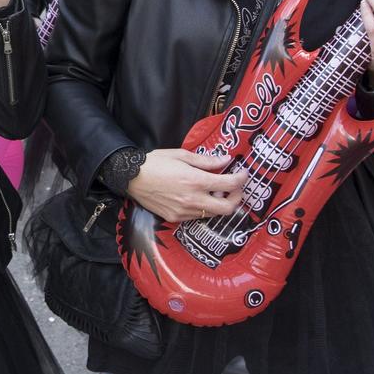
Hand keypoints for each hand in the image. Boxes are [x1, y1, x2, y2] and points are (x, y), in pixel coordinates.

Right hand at [127, 149, 248, 222]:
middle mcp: (192, 200)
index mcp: (195, 181)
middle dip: (236, 198)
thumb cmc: (155, 162)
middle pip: (227, 208)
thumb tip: (226, 160)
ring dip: (220, 204)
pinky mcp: (175, 218)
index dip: (241, 179)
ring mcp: (183, 212)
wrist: (130, 178)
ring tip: (216, 192)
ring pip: (213, 215)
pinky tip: (198, 198)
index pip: (229, 184)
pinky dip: (203, 209)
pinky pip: (197, 217)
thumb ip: (206, 161)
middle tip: (235, 188)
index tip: (243, 173)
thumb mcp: (181, 155)